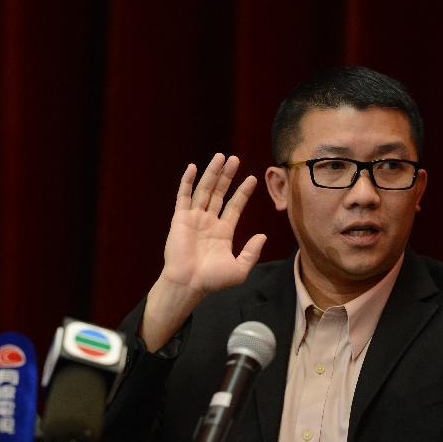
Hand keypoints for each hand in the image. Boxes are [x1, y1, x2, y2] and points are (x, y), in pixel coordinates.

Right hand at [141, 154, 266, 350]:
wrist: (188, 284)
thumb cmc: (212, 281)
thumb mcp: (239, 269)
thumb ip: (252, 252)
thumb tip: (263, 236)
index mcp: (223, 232)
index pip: (235, 206)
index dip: (243, 192)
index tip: (252, 179)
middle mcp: (208, 222)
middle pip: (219, 193)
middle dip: (227, 176)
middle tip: (235, 159)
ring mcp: (194, 219)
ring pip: (204, 190)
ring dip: (212, 173)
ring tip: (220, 157)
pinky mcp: (180, 219)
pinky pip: (183, 196)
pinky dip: (187, 181)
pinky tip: (193, 167)